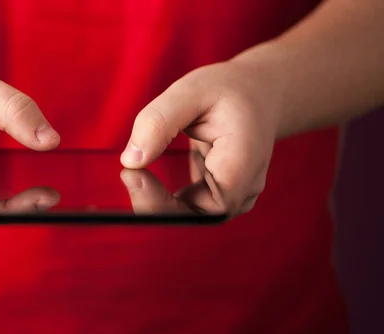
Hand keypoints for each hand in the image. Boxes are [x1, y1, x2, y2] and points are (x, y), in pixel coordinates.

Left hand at [121, 62, 281, 215]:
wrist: (258, 92)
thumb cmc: (227, 89)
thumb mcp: (189, 92)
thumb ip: (159, 123)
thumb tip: (130, 160)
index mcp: (244, 160)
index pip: (212, 205)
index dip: (169, 204)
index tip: (133, 178)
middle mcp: (245, 185)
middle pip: (200, 216)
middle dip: (158, 204)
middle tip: (129, 176)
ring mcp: (236, 194)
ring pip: (193, 216)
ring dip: (160, 201)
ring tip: (135, 175)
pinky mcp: (220, 194)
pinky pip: (190, 208)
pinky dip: (165, 197)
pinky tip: (147, 178)